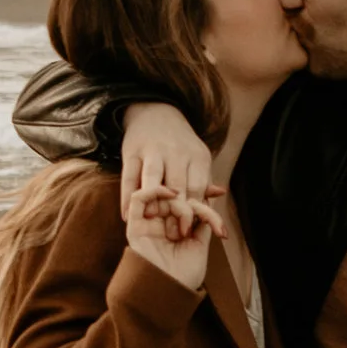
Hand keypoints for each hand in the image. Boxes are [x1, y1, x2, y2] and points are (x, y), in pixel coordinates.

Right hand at [122, 103, 212, 246]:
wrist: (156, 111)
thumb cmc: (180, 145)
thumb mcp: (197, 158)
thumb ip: (205, 181)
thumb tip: (220, 196)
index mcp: (197, 156)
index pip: (198, 188)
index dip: (195, 212)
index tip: (191, 231)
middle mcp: (176, 152)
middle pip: (177, 186)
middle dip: (175, 212)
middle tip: (174, 236)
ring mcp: (152, 151)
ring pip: (152, 180)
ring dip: (152, 203)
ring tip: (151, 224)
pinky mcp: (131, 152)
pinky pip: (128, 178)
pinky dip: (126, 198)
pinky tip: (126, 216)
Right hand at [122, 178, 219, 292]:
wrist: (168, 293)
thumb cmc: (184, 276)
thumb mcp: (200, 244)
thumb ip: (202, 221)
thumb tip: (207, 198)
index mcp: (178, 229)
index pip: (190, 202)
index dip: (204, 193)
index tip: (219, 191)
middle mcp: (163, 225)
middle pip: (178, 199)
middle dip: (193, 204)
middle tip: (197, 223)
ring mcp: (148, 224)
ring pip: (163, 197)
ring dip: (178, 206)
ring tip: (183, 229)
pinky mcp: (135, 226)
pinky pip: (138, 199)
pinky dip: (154, 190)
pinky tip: (170, 194)